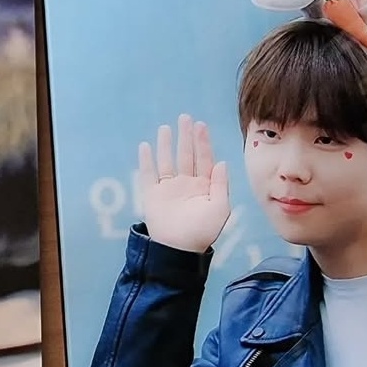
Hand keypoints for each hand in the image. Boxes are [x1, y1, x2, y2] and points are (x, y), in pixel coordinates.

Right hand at [138, 113, 229, 251]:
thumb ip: (221, 184)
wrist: (179, 248)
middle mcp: (186, 184)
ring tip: (165, 128)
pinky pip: (148, 174)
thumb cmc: (202, 231)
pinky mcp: (152, 194)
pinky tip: (145, 146)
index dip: (203, 142)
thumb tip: (221, 162)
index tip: (201, 126)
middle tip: (186, 118)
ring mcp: (168, 188)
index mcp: (204, 186)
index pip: (204, 159)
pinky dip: (146, 160)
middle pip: (186, 155)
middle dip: (186, 137)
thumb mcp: (220, 208)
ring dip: (166, 144)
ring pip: (167, 160)